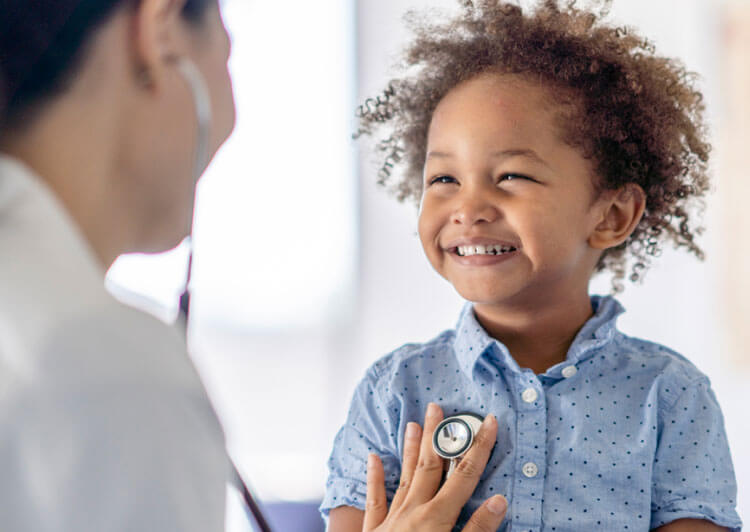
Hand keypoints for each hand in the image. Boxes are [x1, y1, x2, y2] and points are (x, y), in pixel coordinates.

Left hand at [363, 402, 507, 531]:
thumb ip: (477, 530)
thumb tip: (499, 499)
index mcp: (437, 518)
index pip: (464, 475)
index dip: (479, 447)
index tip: (490, 422)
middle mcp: (413, 511)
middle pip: (429, 466)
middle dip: (437, 436)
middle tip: (438, 406)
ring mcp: (391, 520)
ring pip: (403, 476)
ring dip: (409, 448)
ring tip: (413, 423)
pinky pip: (374, 500)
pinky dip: (375, 477)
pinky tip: (374, 458)